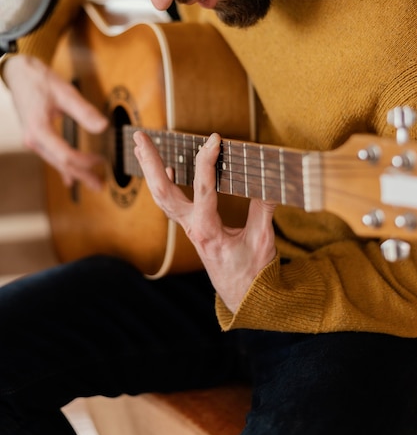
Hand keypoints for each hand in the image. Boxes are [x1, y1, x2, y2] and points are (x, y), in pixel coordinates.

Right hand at [4, 55, 107, 189]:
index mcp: (39, 130)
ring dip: (74, 171)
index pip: (65, 155)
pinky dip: (63, 166)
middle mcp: (34, 139)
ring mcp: (33, 140)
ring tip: (92, 181)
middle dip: (81, 174)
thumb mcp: (65, 92)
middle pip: (61, 163)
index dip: (84, 161)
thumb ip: (84, 111)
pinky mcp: (36, 137)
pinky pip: (51, 156)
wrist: (19, 73)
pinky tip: (70, 178)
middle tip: (99, 185)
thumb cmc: (39, 80)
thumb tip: (103, 126)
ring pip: (56, 162)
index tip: (101, 160)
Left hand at [134, 130, 276, 312]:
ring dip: (150, 170)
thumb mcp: (263, 240)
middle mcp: (192, 227)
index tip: (215, 139)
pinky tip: (165, 169)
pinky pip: (171, 204)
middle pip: (162, 191)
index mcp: (208, 230)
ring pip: (162, 196)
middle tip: (141, 136)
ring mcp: (189, 228)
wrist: (243, 298)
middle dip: (150, 162)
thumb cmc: (253, 273)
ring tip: (141, 145)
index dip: (207, 161)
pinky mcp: (192, 229)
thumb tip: (269, 180)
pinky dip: (164, 183)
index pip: (203, 188)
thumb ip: (264, 208)